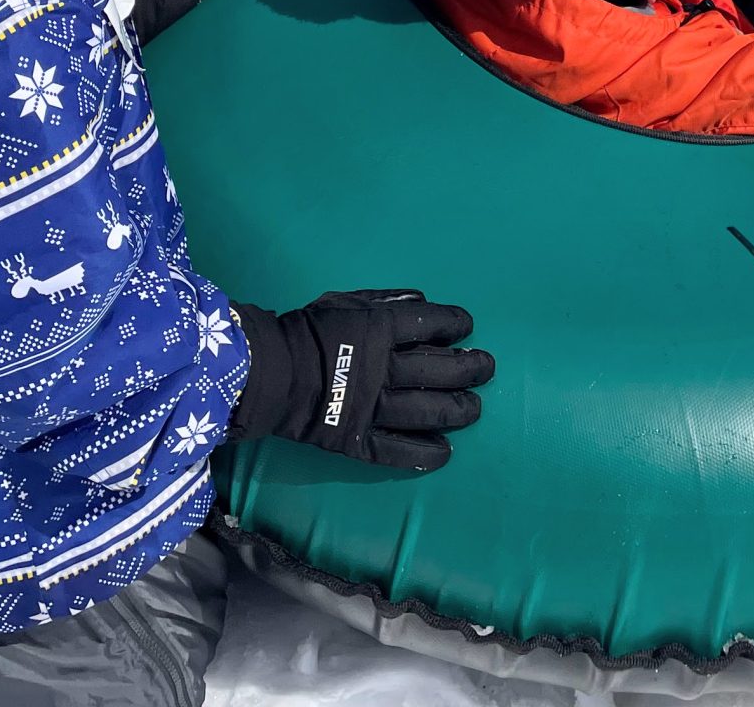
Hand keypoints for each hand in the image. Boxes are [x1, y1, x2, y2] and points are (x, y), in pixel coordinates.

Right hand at [226, 290, 493, 471]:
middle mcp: (381, 369)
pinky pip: (396, 451)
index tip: (468, 327)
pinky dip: (423, 454)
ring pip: (426, 411)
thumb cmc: (308, 330)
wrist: (267, 372)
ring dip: (457, 411)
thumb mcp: (344, 301)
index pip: (429, 323)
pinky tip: (445, 453)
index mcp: (378, 329)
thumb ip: (384, 300)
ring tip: (475, 408)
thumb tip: (423, 299)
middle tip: (486, 368)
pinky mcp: (356, 440)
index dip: (455, 324)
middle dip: (470, 369)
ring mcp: (370, 408)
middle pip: (438, 370)